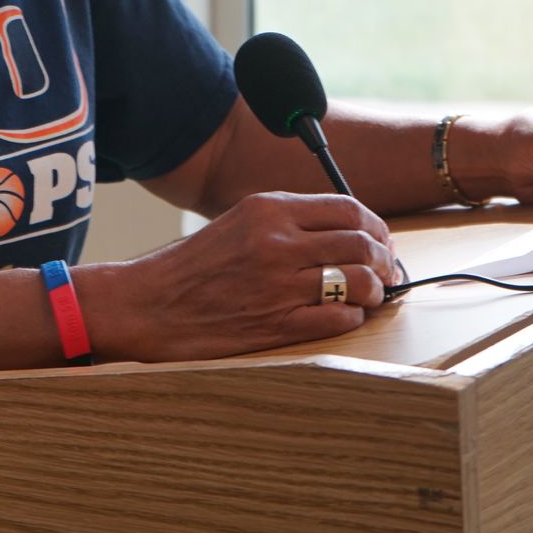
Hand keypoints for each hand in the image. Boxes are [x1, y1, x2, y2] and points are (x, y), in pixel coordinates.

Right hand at [78, 192, 400, 362]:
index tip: (381, 240)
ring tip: (368, 296)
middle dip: (384, 260)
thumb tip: (345, 230)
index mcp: (268, 209)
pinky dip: (352, 318)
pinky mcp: (276, 324)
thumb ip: (287, 221)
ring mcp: (278, 284)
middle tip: (385, 272)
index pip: (348, 208)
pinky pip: (338, 319)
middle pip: (361, 244)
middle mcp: (277, 242)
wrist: (147, 304)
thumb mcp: (238, 222)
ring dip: (373, 291)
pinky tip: (343, 316)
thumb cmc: (192, 266)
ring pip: (358, 282)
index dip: (376, 227)